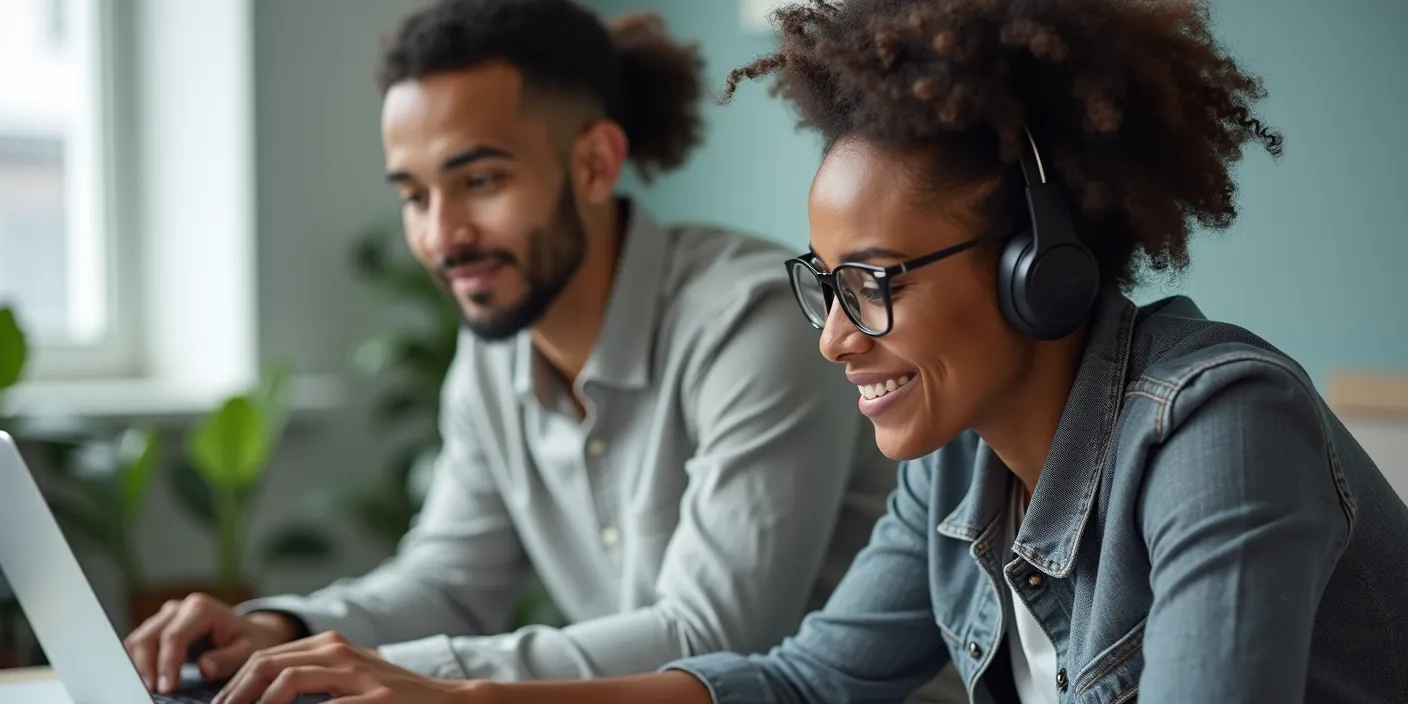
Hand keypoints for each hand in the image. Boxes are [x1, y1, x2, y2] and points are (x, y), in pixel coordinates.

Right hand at [122, 592, 299, 692]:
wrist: (250, 633)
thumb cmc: (250, 641)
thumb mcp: (249, 650)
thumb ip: (228, 658)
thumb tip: (205, 667)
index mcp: (201, 609)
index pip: (174, 636)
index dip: (167, 663)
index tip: (167, 687)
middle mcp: (180, 608)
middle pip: (149, 636)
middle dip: (146, 666)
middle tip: (152, 691)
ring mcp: (167, 616)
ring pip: (139, 639)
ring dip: (139, 665)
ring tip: (148, 688)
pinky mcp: (160, 628)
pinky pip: (141, 644)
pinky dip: (139, 662)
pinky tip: (147, 679)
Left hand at [212, 632, 472, 703]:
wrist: (447, 701)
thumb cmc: (394, 695)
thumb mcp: (352, 677)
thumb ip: (315, 680)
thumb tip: (265, 694)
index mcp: (330, 646)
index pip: (266, 657)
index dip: (235, 684)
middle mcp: (340, 653)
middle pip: (269, 664)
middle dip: (236, 694)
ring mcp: (358, 675)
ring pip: (290, 680)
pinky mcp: (374, 700)